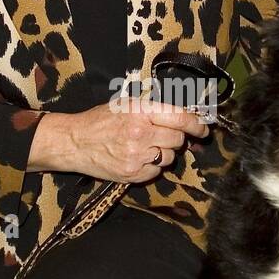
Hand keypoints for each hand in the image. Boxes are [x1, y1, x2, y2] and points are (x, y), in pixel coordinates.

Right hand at [28, 97, 209, 183]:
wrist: (75, 142)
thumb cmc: (100, 120)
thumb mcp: (126, 104)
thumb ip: (153, 109)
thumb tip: (183, 116)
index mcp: (141, 112)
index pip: (181, 118)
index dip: (197, 125)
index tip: (203, 129)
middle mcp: (141, 133)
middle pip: (178, 139)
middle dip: (176, 138)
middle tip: (163, 136)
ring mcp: (137, 156)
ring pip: (169, 158)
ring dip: (163, 153)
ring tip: (147, 147)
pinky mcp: (132, 174)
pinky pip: (156, 172)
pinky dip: (152, 167)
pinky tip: (138, 159)